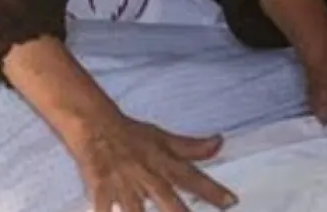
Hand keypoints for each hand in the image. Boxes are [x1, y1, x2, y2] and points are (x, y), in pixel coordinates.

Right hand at [67, 114, 236, 211]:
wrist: (95, 124)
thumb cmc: (131, 134)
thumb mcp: (163, 139)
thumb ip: (192, 147)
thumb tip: (220, 142)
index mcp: (163, 163)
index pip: (192, 178)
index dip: (212, 191)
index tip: (232, 201)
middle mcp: (147, 175)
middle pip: (168, 200)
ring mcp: (124, 183)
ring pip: (135, 210)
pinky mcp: (101, 188)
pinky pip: (102, 209)